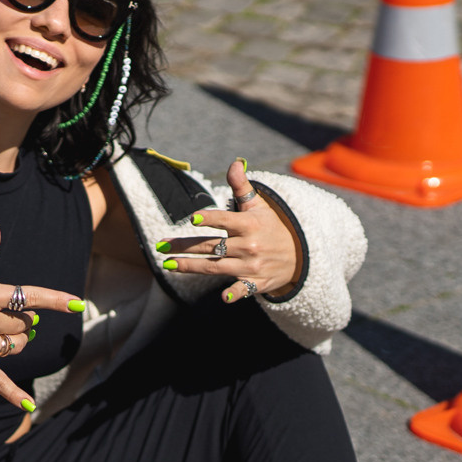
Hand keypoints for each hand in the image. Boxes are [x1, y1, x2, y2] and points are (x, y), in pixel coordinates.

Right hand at [0, 220, 84, 411]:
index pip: (28, 296)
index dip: (55, 299)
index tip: (77, 303)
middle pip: (24, 323)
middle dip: (21, 318)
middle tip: (2, 312)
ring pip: (17, 345)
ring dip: (17, 340)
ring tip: (0, 333)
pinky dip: (15, 396)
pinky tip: (30, 407)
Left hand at [157, 159, 302, 302]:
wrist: (299, 255)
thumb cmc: (272, 227)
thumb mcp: (259, 206)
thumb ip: (242, 186)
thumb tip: (234, 163)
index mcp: (249, 225)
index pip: (226, 220)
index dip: (210, 219)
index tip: (192, 219)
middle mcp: (249, 245)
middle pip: (211, 246)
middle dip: (184, 246)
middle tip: (162, 246)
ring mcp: (251, 266)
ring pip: (216, 267)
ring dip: (191, 266)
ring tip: (169, 265)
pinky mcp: (255, 283)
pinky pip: (243, 290)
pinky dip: (235, 294)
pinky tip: (223, 299)